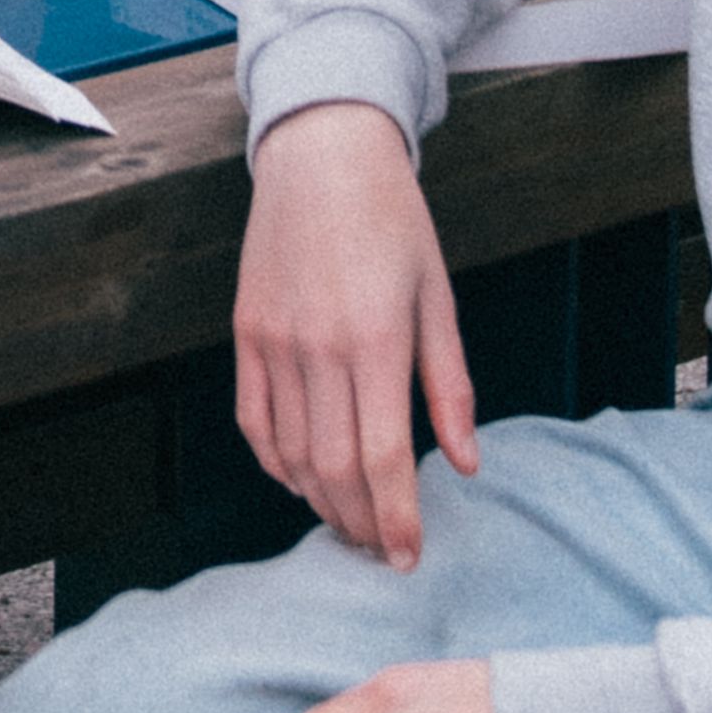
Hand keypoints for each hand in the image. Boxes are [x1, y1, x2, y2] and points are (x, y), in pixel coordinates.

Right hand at [230, 99, 477, 568]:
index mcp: (375, 338)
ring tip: (351, 525)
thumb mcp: (438, 296)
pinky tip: (302, 482)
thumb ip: (450, 385)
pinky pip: (254, 421)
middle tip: (384, 552)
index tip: (411, 557)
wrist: (321, 154)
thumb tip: (465, 463)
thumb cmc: (393, 221)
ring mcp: (274, 342)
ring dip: (321, 502)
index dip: (398, 518)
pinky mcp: (246, 334)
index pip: (383, 457)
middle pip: (334, 469)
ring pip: (291, 455)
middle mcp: (317, 347)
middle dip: (361, 524)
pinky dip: (276, 465)